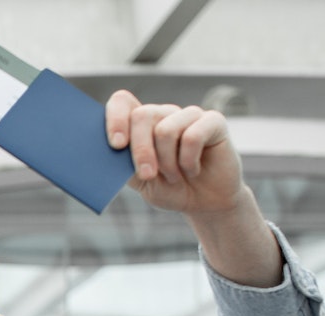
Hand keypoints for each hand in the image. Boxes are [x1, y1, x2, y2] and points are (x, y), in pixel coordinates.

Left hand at [104, 90, 243, 216]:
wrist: (204, 203)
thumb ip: (125, 164)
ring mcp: (189, 115)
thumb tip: (111, 150)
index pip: (121, 101)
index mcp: (141, 125)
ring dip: (167, 163)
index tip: (116, 145)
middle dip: (140, 151)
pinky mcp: (213, 121)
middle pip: (141, 115)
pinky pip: (192, 136)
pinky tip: (193, 170)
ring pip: (165, 130)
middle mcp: (164, 114)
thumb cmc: (170, 189)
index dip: (115, 118)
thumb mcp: (141, 181)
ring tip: (175, 176)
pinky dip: (188, 162)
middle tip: (148, 175)